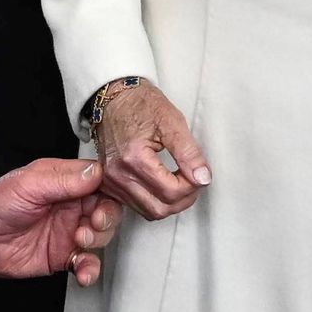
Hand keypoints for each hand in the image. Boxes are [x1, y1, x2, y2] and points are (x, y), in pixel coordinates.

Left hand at [0, 156, 122, 286]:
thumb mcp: (29, 185)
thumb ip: (64, 181)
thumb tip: (96, 172)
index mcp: (64, 181)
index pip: (100, 180)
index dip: (111, 188)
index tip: (110, 197)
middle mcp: (70, 205)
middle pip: (107, 208)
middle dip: (106, 217)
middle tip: (94, 222)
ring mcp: (68, 231)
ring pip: (101, 235)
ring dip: (98, 240)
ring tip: (80, 241)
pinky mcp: (63, 256)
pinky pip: (87, 262)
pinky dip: (90, 269)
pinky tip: (83, 271)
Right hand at [88, 81, 209, 220]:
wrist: (113, 98)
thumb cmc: (140, 104)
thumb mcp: (171, 121)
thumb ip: (189, 153)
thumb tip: (203, 177)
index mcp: (133, 158)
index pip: (171, 191)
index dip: (192, 186)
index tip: (199, 172)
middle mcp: (118, 175)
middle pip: (160, 209)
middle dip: (183, 199)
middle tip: (193, 179)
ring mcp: (111, 182)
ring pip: (149, 212)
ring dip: (170, 203)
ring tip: (180, 182)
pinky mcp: (109, 184)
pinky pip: (136, 206)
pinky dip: (155, 201)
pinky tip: (163, 186)